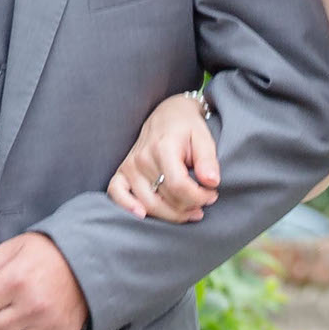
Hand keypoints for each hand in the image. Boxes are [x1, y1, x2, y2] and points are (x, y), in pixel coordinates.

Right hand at [106, 94, 220, 222]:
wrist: (167, 114)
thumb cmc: (187, 128)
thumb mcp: (204, 138)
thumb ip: (208, 160)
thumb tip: (211, 182)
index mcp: (163, 147)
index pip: (179, 186)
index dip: (199, 197)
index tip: (212, 194)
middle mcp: (142, 158)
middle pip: (165, 199)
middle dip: (189, 207)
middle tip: (203, 203)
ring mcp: (130, 166)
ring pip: (148, 204)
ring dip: (171, 215)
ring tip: (189, 211)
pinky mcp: (122, 171)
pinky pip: (116, 193)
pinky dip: (127, 206)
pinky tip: (143, 214)